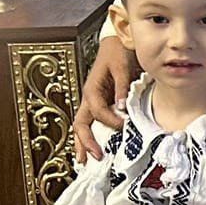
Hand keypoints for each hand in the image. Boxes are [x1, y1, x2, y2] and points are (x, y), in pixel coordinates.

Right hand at [75, 37, 135, 160]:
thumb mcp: (122, 67)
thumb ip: (121, 87)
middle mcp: (89, 98)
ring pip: (82, 126)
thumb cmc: (118, 52)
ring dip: (83, 143)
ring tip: (85, 161)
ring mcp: (92, 102)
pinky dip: (91, 135)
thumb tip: (121, 107)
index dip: (111, 120)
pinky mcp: (100, 103)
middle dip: (86, 142)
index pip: (98, 111)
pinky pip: (92, 122)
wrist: (117, 43)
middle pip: (80, 124)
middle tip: (95, 158)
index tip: (125, 125)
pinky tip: (94, 147)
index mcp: (92, 89)